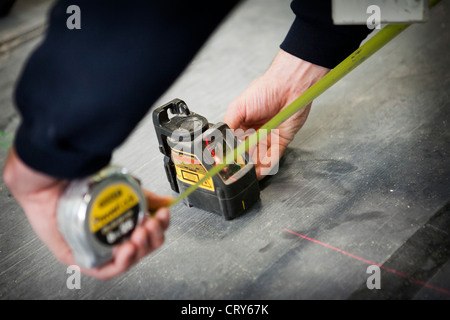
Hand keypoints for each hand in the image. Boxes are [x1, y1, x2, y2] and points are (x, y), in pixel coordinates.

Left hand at [3, 147, 171, 279]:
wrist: (54, 179)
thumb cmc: (83, 183)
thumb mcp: (125, 189)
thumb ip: (147, 198)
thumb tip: (167, 201)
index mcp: (122, 222)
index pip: (148, 233)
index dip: (159, 227)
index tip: (163, 215)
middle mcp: (111, 236)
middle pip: (142, 249)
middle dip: (152, 238)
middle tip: (149, 225)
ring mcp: (97, 247)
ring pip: (127, 261)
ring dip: (140, 249)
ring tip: (139, 235)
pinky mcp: (80, 257)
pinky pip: (104, 271)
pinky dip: (121, 263)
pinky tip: (127, 250)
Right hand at [224, 49, 328, 178]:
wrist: (289, 86)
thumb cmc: (265, 90)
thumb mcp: (238, 107)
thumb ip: (228, 125)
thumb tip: (218, 143)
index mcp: (242, 124)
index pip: (234, 144)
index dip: (230, 154)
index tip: (225, 163)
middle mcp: (255, 132)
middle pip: (246, 153)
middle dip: (241, 163)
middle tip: (235, 172)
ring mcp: (268, 138)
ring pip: (259, 158)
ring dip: (253, 168)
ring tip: (245, 175)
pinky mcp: (282, 141)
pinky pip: (274, 157)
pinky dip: (266, 165)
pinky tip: (259, 171)